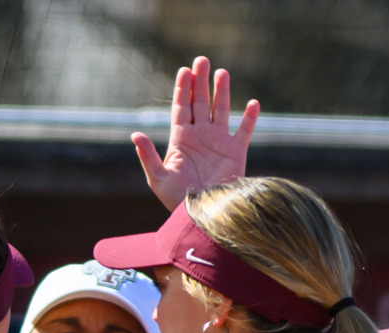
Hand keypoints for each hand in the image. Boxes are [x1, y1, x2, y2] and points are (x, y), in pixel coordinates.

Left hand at [132, 56, 259, 210]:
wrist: (201, 216)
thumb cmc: (176, 201)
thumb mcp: (158, 178)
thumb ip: (147, 156)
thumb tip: (135, 134)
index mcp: (181, 139)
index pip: (181, 108)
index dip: (182, 89)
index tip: (183, 70)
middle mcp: (200, 137)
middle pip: (200, 102)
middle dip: (200, 82)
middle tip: (201, 60)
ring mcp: (218, 143)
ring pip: (221, 110)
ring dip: (222, 91)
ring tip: (222, 72)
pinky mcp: (236, 153)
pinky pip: (244, 131)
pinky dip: (250, 118)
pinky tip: (253, 103)